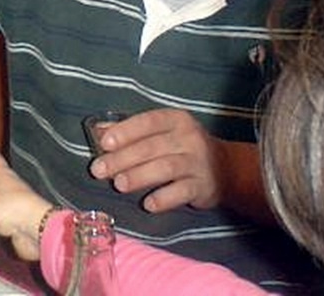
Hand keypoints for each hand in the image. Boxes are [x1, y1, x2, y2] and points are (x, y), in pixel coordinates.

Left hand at [89, 108, 229, 212]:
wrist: (226, 168)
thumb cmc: (182, 147)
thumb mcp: (161, 132)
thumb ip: (131, 131)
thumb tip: (97, 130)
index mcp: (176, 119)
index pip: (148, 122)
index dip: (125, 131)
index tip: (104, 143)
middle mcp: (189, 137)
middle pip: (151, 147)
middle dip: (122, 158)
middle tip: (99, 170)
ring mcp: (198, 162)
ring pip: (165, 168)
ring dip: (139, 176)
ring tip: (118, 185)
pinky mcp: (204, 186)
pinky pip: (182, 192)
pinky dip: (164, 198)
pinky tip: (148, 204)